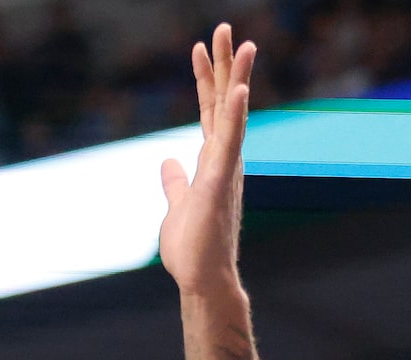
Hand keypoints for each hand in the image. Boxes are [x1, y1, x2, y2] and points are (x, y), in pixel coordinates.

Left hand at [159, 24, 255, 300]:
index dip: (205, 80)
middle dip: (224, 65)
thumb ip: (174, 182)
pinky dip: (235, 116)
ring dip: (237, 78)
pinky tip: (238, 90)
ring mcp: (225, 171)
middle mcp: (224, 161)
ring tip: (243, 43)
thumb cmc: (193, 249)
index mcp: (212, 163)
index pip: (209, 113)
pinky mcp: (220, 185)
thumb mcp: (176, 206)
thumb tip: (168, 162)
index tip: (200, 48)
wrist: (202, 281)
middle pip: (223, 104)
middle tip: (224, 27)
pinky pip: (229, 144)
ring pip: (231, 116)